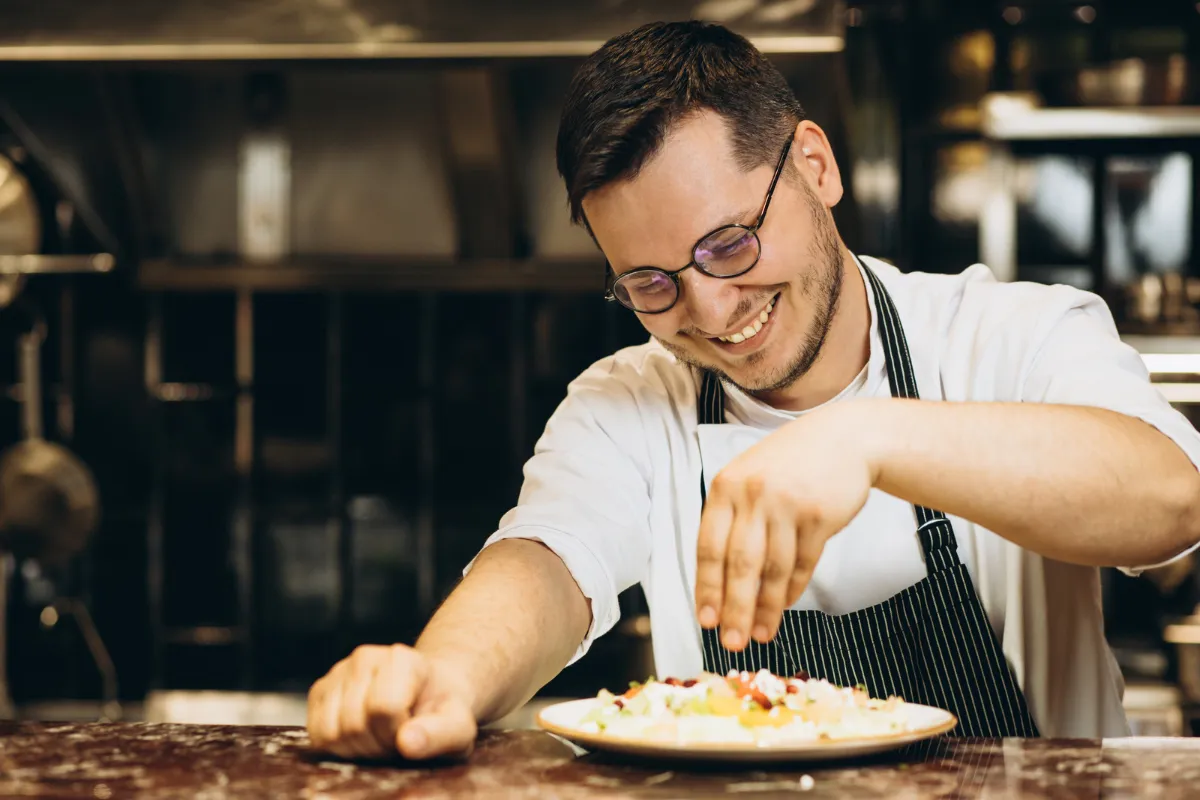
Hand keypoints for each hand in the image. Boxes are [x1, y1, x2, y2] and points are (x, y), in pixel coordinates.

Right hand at [307, 644, 477, 760]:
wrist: (427, 698)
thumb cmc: (442, 713)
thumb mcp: (458, 727)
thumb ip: (439, 734)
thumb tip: (407, 742)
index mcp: (402, 658)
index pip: (384, 708)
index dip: (399, 733)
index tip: (414, 729)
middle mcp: (365, 657)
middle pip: (354, 724)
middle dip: (378, 745)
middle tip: (397, 738)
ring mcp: (339, 671)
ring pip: (331, 733)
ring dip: (358, 749)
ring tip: (381, 736)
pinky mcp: (320, 690)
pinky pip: (316, 735)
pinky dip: (337, 747)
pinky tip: (362, 736)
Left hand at [695, 401, 877, 650]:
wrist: (843, 439)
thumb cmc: (789, 465)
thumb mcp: (748, 480)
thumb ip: (731, 521)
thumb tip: (717, 583)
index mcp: (726, 488)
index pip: (708, 547)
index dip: (707, 588)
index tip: (706, 620)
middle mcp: (753, 495)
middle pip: (740, 564)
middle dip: (734, 609)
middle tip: (732, 641)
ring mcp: (788, 504)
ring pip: (772, 569)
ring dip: (766, 608)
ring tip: (761, 634)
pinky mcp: (820, 515)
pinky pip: (802, 562)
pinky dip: (792, 589)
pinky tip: (783, 606)